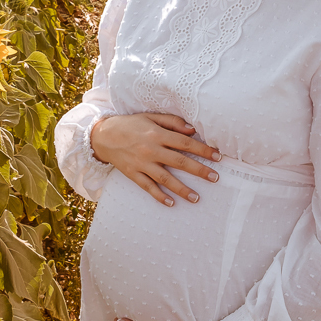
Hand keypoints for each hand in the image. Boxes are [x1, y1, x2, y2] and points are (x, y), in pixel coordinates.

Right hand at [90, 113, 220, 206]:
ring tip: (196, 198)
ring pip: (165, 178)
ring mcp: (141, 163)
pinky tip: (170, 203)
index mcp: (157, 134)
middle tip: (215, 178)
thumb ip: (172, 122)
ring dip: (182, 189)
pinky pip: (147, 187)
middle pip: (179, 161)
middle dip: (199, 170)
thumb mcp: (150, 117)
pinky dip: (159, 195)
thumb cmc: (130, 125)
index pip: (185, 143)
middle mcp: (151, 149)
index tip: (218, 157)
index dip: (203, 150)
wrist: (102, 135)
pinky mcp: (132, 173)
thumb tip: (192, 130)